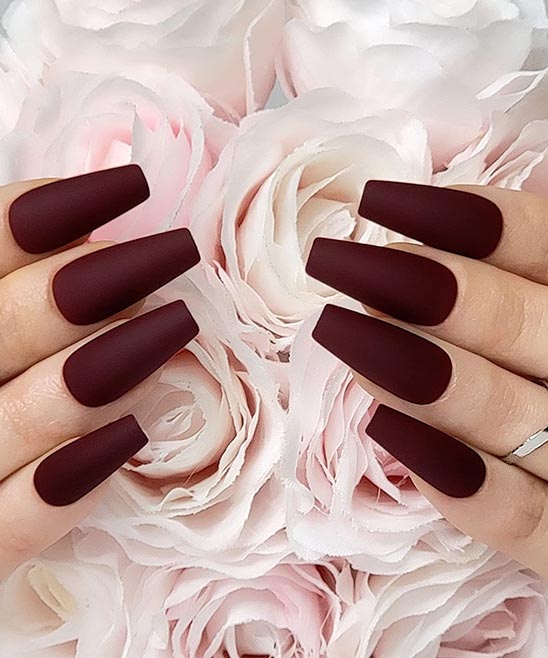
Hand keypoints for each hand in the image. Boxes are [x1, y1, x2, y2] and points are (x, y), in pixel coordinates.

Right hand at [0, 164, 198, 577]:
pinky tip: (130, 434)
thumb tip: (87, 244)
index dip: (38, 215)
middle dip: (95, 279)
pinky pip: (8, 528)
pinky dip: (68, 480)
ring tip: (175, 323)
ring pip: (19, 416)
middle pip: (0, 326)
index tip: (126, 186)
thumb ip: (11, 297)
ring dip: (104, 366)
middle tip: (176, 250)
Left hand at [307, 181, 547, 579]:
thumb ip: (521, 277)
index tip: (376, 201)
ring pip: (509, 414)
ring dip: (416, 371)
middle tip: (333, 262)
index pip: (544, 245)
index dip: (461, 220)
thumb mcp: (547, 311)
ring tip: (340, 330)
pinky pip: (520, 518)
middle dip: (417, 285)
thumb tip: (431, 227)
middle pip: (516, 321)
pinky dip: (456, 480)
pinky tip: (384, 428)